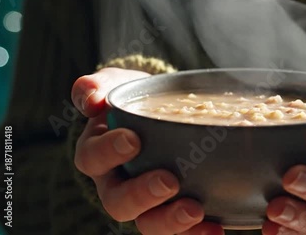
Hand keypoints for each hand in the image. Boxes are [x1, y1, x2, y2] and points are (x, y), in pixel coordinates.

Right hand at [71, 68, 223, 234]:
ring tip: (195, 210)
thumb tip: (90, 97)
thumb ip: (98, 87)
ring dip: (170, 221)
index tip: (133, 140)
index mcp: (98, 153)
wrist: (159, 111)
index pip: (92, 158)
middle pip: (118, 202)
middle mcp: (116, 183)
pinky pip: (178, 229)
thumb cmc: (134, 100)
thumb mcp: (114, 85)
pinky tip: (215, 228)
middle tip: (169, 181)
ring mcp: (144, 200)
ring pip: (147, 222)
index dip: (109, 153)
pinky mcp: (170, 207)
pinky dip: (195, 232)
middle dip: (142, 195)